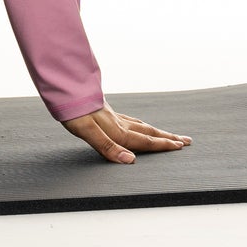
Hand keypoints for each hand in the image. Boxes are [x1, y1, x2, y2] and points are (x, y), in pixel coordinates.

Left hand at [60, 102, 191, 163]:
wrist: (60, 86)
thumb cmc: (71, 110)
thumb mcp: (86, 130)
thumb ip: (107, 146)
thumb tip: (130, 161)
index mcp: (116, 130)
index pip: (144, 141)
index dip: (162, 146)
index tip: (180, 147)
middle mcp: (117, 122)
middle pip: (147, 132)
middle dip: (167, 138)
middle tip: (186, 141)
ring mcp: (111, 115)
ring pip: (139, 125)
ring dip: (155, 131)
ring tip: (168, 135)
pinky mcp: (103, 110)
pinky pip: (128, 119)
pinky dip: (139, 124)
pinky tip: (136, 124)